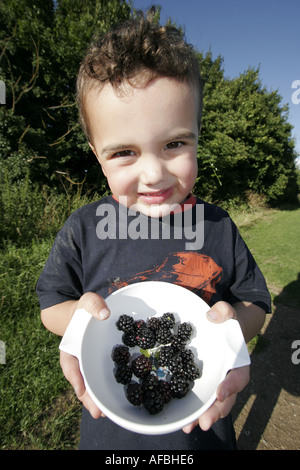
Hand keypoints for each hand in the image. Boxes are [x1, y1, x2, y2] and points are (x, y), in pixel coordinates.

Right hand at [60, 292, 109, 417]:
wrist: (87, 314)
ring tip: (106, 414)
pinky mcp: (101, 365)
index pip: (69, 363)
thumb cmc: (85, 309)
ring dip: (97, 400)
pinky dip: (107, 390)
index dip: (75, 377)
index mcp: (71, 345)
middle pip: (81, 380)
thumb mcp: (87, 302)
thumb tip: (104, 314)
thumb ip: (93, 305)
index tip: (80, 389)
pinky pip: (103, 379)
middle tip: (97, 412)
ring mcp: (89, 364)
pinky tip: (116, 402)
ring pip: (91, 384)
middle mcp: (79, 359)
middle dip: (88, 397)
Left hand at [182, 301, 249, 432]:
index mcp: (237, 361)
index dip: (231, 386)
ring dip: (201, 416)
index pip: (239, 375)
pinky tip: (180, 419)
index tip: (220, 393)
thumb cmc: (226, 322)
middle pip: (226, 398)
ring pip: (211, 403)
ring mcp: (214, 381)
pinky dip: (190, 409)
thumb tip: (212, 316)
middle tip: (204, 422)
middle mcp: (227, 375)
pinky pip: (197, 397)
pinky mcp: (200, 382)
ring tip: (188, 427)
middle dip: (215, 411)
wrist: (222, 327)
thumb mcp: (228, 313)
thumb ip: (224, 312)